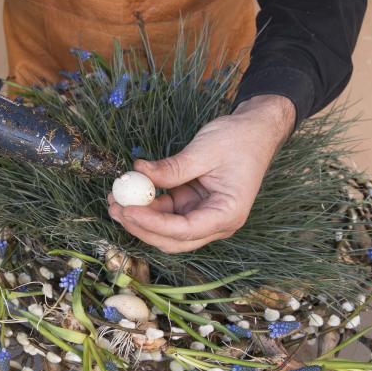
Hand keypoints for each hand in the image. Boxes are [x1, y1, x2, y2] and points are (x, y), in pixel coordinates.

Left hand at [108, 95, 295, 252]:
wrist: (256, 131)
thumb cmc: (239, 140)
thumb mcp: (204, 151)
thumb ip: (172, 168)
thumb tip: (139, 173)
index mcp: (228, 214)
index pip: (185, 230)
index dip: (153, 224)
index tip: (128, 210)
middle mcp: (217, 222)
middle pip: (173, 239)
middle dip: (142, 227)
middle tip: (116, 208)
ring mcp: (203, 216)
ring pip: (166, 230)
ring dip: (141, 218)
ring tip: (115, 198)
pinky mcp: (193, 205)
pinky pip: (167, 213)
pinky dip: (148, 205)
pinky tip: (130, 191)